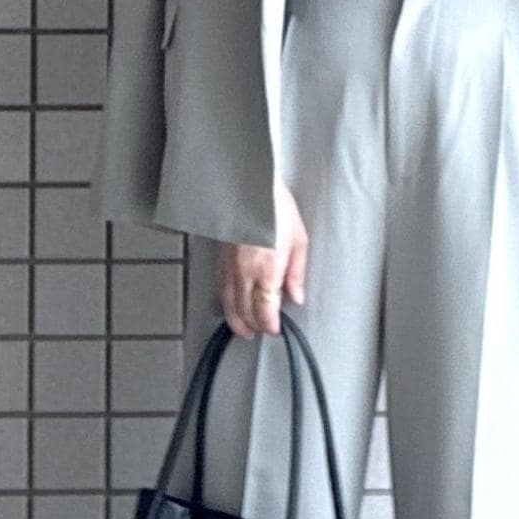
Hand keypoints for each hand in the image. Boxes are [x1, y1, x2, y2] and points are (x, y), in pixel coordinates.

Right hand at [216, 178, 308, 339]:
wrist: (248, 187)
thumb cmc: (275, 207)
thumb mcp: (298, 240)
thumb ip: (296, 273)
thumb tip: (296, 296)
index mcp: (267, 270)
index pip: (265, 311)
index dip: (271, 325)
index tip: (276, 328)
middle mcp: (245, 273)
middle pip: (246, 311)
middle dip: (255, 326)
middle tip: (263, 331)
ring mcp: (229, 267)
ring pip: (229, 304)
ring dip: (237, 321)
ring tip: (244, 330)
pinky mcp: (220, 259)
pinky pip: (220, 289)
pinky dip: (224, 303)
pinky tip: (229, 306)